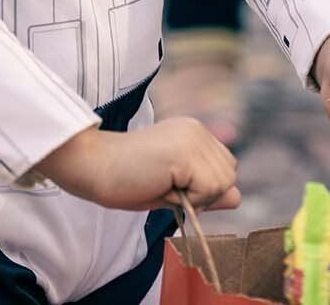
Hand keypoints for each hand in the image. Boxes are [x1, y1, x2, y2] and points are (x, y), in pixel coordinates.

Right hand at [37, 118, 240, 212]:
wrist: (92, 165)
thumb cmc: (123, 179)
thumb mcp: (173, 189)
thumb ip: (205, 190)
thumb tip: (237, 197)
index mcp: (194, 134)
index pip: (224, 168)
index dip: (203, 188)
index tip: (171, 186)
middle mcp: (198, 131)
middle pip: (229, 175)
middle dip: (204, 193)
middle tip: (166, 188)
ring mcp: (195, 138)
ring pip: (223, 183)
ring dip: (196, 197)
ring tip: (163, 186)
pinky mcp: (187, 151)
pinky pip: (209, 188)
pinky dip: (190, 199)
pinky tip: (163, 185)